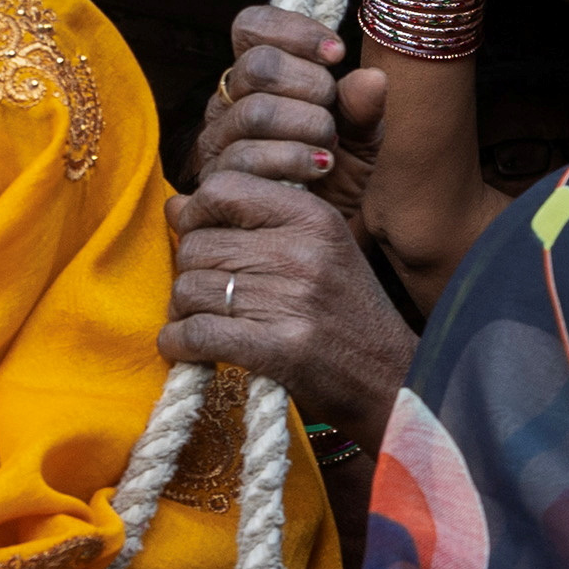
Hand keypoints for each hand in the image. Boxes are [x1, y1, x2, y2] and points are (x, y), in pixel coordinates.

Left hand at [163, 166, 414, 446]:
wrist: (392, 379)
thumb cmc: (346, 314)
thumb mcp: (315, 250)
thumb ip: (249, 222)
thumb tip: (175, 204)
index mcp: (314, 216)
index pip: (222, 188)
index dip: (197, 215)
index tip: (204, 238)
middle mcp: (302, 251)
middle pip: (196, 245)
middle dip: (191, 273)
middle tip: (212, 296)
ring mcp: (291, 300)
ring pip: (187, 290)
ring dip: (185, 313)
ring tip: (209, 323)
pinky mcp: (278, 349)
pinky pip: (194, 335)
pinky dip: (180, 345)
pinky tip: (193, 350)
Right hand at [196, 5, 382, 226]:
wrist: (317, 239)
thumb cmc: (337, 181)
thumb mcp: (362, 141)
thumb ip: (364, 110)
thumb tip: (372, 78)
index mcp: (257, 79)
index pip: (251, 26)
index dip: (293, 31)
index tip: (337, 54)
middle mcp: (227, 103)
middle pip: (257, 67)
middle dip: (310, 86)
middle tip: (332, 116)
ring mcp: (217, 142)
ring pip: (254, 112)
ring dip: (306, 126)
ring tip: (329, 148)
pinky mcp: (214, 182)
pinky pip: (245, 159)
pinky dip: (293, 160)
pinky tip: (319, 169)